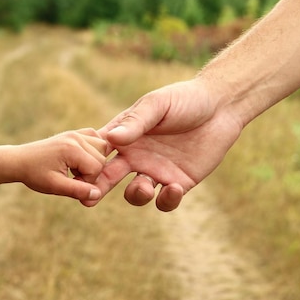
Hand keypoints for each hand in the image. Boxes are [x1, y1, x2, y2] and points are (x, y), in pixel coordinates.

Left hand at [18, 128, 107, 201]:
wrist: (19, 161)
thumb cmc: (34, 174)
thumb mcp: (55, 186)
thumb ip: (77, 191)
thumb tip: (97, 194)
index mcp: (71, 149)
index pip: (97, 168)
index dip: (87, 181)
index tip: (71, 183)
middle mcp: (76, 137)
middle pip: (101, 157)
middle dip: (91, 172)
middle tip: (72, 177)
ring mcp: (75, 133)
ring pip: (102, 147)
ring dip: (93, 161)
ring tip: (74, 170)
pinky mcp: (73, 133)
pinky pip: (95, 139)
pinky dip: (92, 151)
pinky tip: (78, 161)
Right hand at [85, 80, 242, 210]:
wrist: (222, 107)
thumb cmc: (185, 99)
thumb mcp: (157, 105)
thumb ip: (135, 123)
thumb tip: (110, 139)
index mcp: (125, 136)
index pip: (98, 152)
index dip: (86, 163)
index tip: (78, 170)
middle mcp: (136, 156)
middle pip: (109, 177)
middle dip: (97, 189)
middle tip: (87, 199)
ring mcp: (156, 171)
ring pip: (136, 194)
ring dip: (136, 195)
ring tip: (144, 188)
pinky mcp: (178, 183)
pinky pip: (165, 200)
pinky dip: (166, 199)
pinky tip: (173, 188)